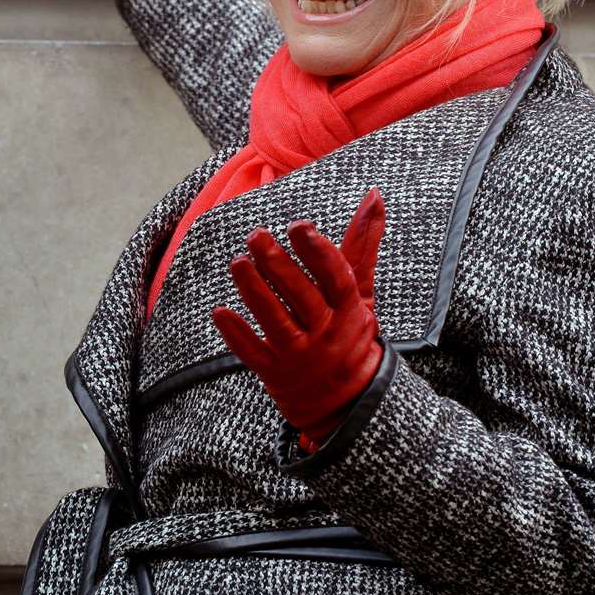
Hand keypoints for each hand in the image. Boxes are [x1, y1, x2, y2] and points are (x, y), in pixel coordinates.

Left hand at [211, 189, 385, 440]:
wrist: (346, 401)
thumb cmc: (349, 331)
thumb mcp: (360, 291)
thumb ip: (362, 244)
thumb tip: (374, 194)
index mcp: (349, 310)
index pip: (336, 279)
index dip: (318, 253)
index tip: (298, 225)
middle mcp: (326, 333)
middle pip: (302, 298)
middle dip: (279, 266)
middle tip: (256, 235)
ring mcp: (300, 356)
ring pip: (276, 322)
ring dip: (255, 292)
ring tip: (238, 263)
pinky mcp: (275, 373)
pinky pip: (254, 354)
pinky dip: (237, 334)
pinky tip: (219, 312)